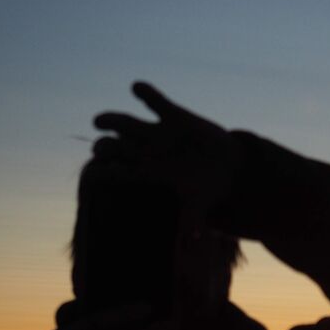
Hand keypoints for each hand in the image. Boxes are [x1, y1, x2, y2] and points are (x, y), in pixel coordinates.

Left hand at [91, 82, 241, 217]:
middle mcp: (147, 151)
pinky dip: (144, 93)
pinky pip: (154, 101)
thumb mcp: (201, 204)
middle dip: (103, 147)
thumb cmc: (210, 189)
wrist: (230, 167)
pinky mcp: (174, 115)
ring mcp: (158, 132)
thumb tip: (194, 240)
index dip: (107, 172)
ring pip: (124, 123)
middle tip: (99, 150)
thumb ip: (193, 219)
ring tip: (99, 121)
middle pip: (112, 146)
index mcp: (147, 173)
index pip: (117, 172)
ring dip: (111, 120)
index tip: (106, 171)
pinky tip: (137, 89)